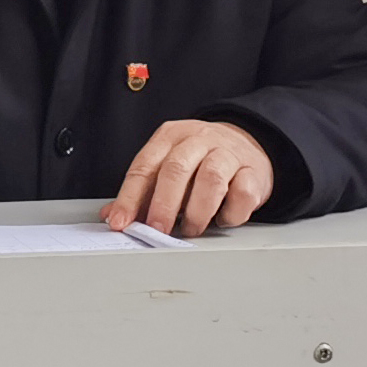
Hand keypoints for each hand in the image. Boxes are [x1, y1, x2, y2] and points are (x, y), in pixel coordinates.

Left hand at [103, 119, 273, 237]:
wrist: (248, 143)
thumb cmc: (201, 160)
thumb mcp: (168, 166)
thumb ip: (143, 191)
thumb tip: (113, 216)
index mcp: (171, 136)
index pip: (144, 166)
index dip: (130, 197)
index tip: (120, 222)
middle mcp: (199, 139)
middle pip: (176, 169)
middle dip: (163, 205)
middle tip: (158, 230)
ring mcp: (228, 153)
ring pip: (210, 179)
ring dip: (196, 212)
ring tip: (191, 229)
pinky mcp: (254, 171)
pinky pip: (241, 194)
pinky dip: (229, 214)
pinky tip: (221, 219)